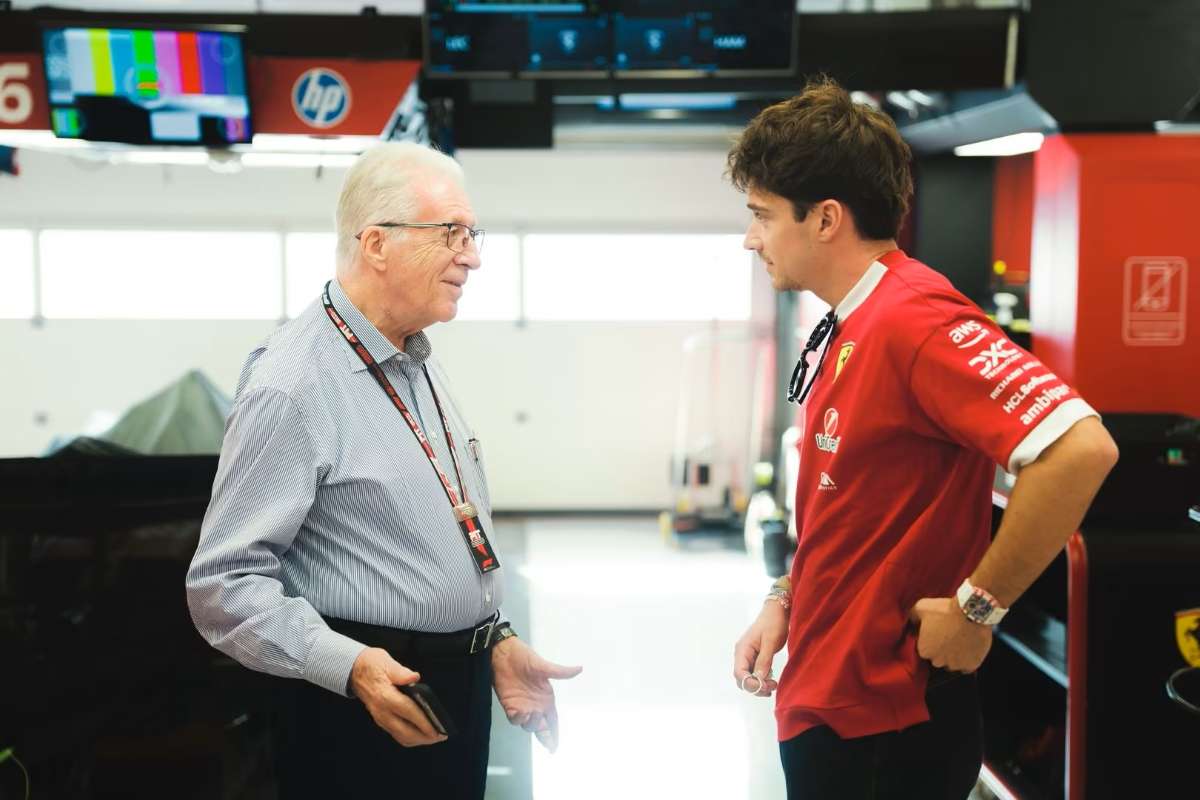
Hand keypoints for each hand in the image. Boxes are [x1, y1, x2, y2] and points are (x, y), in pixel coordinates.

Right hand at [348, 647, 447, 746]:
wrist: (353, 670)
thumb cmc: (371, 665)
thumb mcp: (386, 662)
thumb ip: (401, 672)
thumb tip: (414, 677)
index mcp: (385, 696)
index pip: (409, 713)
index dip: (425, 723)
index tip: (438, 729)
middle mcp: (382, 711)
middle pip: (406, 732)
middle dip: (425, 737)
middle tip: (441, 736)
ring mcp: (380, 718)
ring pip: (401, 737)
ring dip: (418, 740)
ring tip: (433, 737)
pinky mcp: (380, 719)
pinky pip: (396, 734)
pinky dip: (410, 737)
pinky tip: (420, 734)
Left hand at [491, 637, 581, 752]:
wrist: (503, 653)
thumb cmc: (524, 657)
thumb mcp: (543, 666)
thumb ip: (560, 672)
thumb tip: (579, 669)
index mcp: (546, 699)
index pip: (553, 722)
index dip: (554, 735)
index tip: (554, 748)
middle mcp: (536, 705)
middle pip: (542, 728)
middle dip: (544, 737)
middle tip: (545, 736)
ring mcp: (522, 706)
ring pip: (528, 725)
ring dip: (532, 724)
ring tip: (532, 714)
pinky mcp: (509, 704)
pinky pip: (514, 719)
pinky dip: (518, 719)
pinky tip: (520, 712)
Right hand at [733, 601, 787, 696]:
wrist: (777, 611)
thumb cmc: (773, 623)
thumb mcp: (770, 641)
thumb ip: (764, 660)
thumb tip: (759, 679)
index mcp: (743, 649)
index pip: (739, 672)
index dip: (750, 683)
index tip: (765, 687)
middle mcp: (742, 653)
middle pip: (742, 678)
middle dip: (755, 686)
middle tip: (772, 687)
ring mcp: (748, 655)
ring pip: (748, 677)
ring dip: (759, 684)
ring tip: (773, 685)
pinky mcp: (755, 656)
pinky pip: (754, 672)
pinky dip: (761, 679)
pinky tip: (771, 679)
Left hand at [909, 597, 992, 672]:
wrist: (971, 612)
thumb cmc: (945, 610)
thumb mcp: (922, 607)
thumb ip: (912, 617)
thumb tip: (911, 623)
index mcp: (924, 651)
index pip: (925, 650)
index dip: (931, 641)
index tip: (937, 633)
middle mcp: (938, 661)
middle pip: (938, 658)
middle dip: (942, 650)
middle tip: (949, 635)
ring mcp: (955, 665)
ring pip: (953, 663)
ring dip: (955, 656)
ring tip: (960, 640)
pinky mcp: (971, 666)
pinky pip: (967, 667)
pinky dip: (968, 660)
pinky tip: (969, 648)